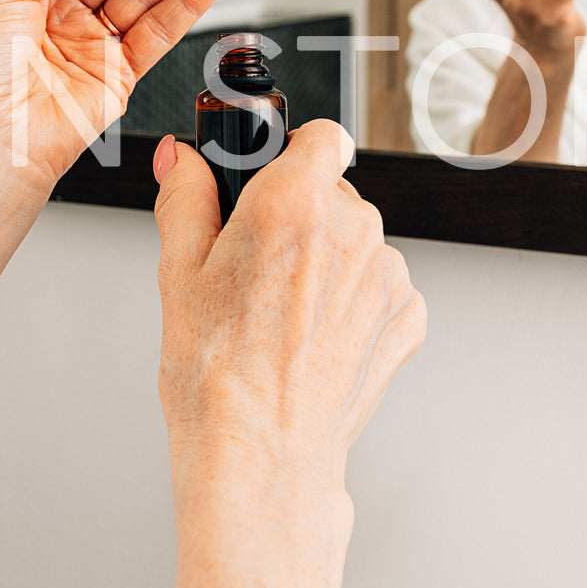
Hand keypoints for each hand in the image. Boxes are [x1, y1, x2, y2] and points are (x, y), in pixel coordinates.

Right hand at [151, 120, 425, 587]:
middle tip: (258, 265)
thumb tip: (183, 160)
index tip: (276, 172)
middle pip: (334, 193)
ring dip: (329, 261)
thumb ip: (185, 197)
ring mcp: (388, 274)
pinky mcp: (409, 315)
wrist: (262, 453)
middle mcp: (352, 230)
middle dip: (300, 216)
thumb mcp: (177, 273)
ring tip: (283, 314)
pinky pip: (381, 285)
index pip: (321, 134)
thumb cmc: (216, 375)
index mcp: (292, 204)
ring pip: (358, 241)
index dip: (295, 149)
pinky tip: (314, 337)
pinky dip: (355, 302)